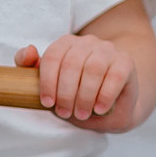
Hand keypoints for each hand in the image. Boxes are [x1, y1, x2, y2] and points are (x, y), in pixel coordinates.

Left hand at [15, 33, 136, 130]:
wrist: (112, 105)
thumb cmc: (76, 93)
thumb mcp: (51, 85)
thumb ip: (29, 67)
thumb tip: (29, 51)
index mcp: (65, 43)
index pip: (52, 57)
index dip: (47, 82)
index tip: (47, 104)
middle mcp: (87, 42)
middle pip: (71, 64)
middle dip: (65, 93)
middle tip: (64, 113)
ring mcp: (108, 50)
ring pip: (93, 68)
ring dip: (84, 95)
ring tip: (81, 113)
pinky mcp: (126, 62)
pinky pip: (116, 76)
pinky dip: (105, 95)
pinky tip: (99, 109)